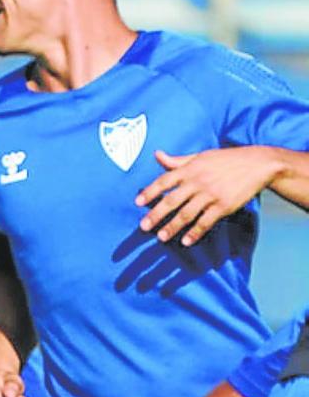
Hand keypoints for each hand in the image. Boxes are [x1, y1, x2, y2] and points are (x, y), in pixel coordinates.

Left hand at [135, 147, 276, 246]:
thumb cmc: (225, 160)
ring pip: (186, 214)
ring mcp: (211, 195)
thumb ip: (177, 161)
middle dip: (156, 215)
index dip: (150, 192)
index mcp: (189, 169)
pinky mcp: (224, 206)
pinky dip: (195, 232)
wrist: (258, 164)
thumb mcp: (200, 156)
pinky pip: (206, 221)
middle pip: (171, 201)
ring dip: (173, 227)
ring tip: (161, 237)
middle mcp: (197, 182)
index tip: (138, 203)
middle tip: (143, 227)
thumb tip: (156, 155)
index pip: (164, 181)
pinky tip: (186, 241)